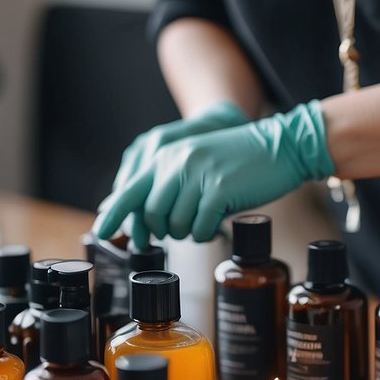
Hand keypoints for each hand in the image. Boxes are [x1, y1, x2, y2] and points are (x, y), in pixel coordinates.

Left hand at [93, 100, 335, 243]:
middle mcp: (176, 163)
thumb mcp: (194, 164)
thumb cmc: (237, 162)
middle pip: (151, 216)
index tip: (99, 231)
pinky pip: (199, 229)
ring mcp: (197, 175)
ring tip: (205, 217)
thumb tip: (141, 221)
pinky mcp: (218, 189)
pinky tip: (217, 220)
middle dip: (165, 229)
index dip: (113, 214)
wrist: (279, 147)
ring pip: (175, 226)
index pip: (129, 190)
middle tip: (186, 224)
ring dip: (188, 231)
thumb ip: (167, 184)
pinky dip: (206, 232)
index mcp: (166, 157)